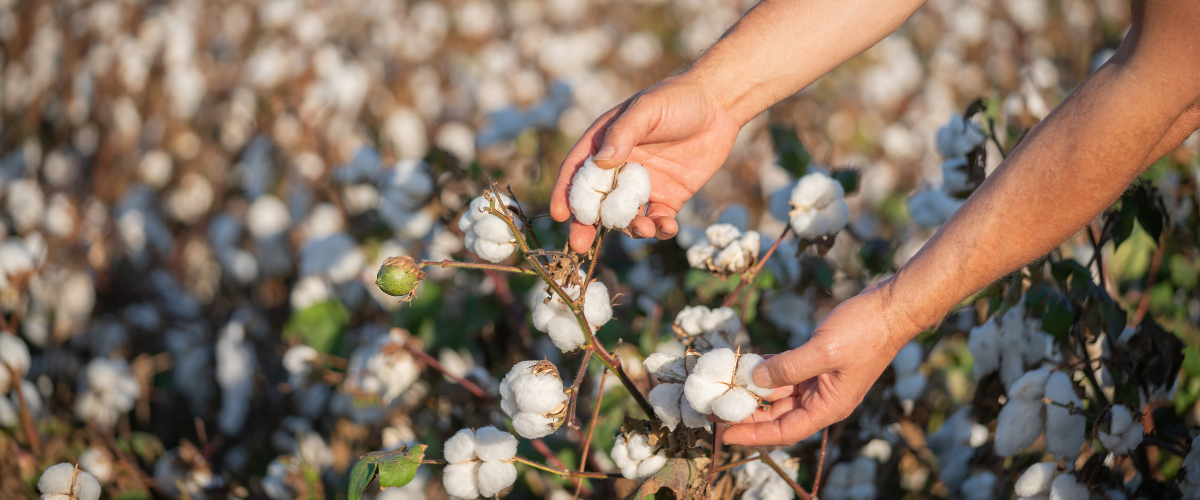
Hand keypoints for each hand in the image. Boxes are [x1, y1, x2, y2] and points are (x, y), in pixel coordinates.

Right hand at [549, 73, 743, 252]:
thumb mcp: (646, 110)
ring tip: (642, 227)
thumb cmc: (676, 98)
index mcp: (605, 144)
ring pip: (626, 216)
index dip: (566, 193)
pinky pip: (658, 220)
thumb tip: (600, 162)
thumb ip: (623, 134)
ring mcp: (644, 185)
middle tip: (581, 245)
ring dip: (629, 228)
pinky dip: (660, 229)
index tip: (560, 214)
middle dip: (587, 224)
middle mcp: (620, 168)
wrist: (719, 104)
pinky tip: (668, 227)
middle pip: (596, 201)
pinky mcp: (669, 197)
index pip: (578, 171)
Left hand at [720, 282, 921, 445]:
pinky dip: (767, 368)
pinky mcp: (819, 362)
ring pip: (779, 392)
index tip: (724, 433)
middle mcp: (823, 399)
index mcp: (829, 406)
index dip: (753, 434)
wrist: (892, 307)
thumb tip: (757, 378)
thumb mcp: (823, 350)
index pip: (785, 431)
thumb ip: (789, 367)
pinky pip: (786, 371)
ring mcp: (821, 380)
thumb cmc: (865, 332)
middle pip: (778, 415)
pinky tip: (746, 362)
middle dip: (747, 412)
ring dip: (754, 389)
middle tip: (714, 408)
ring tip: (723, 386)